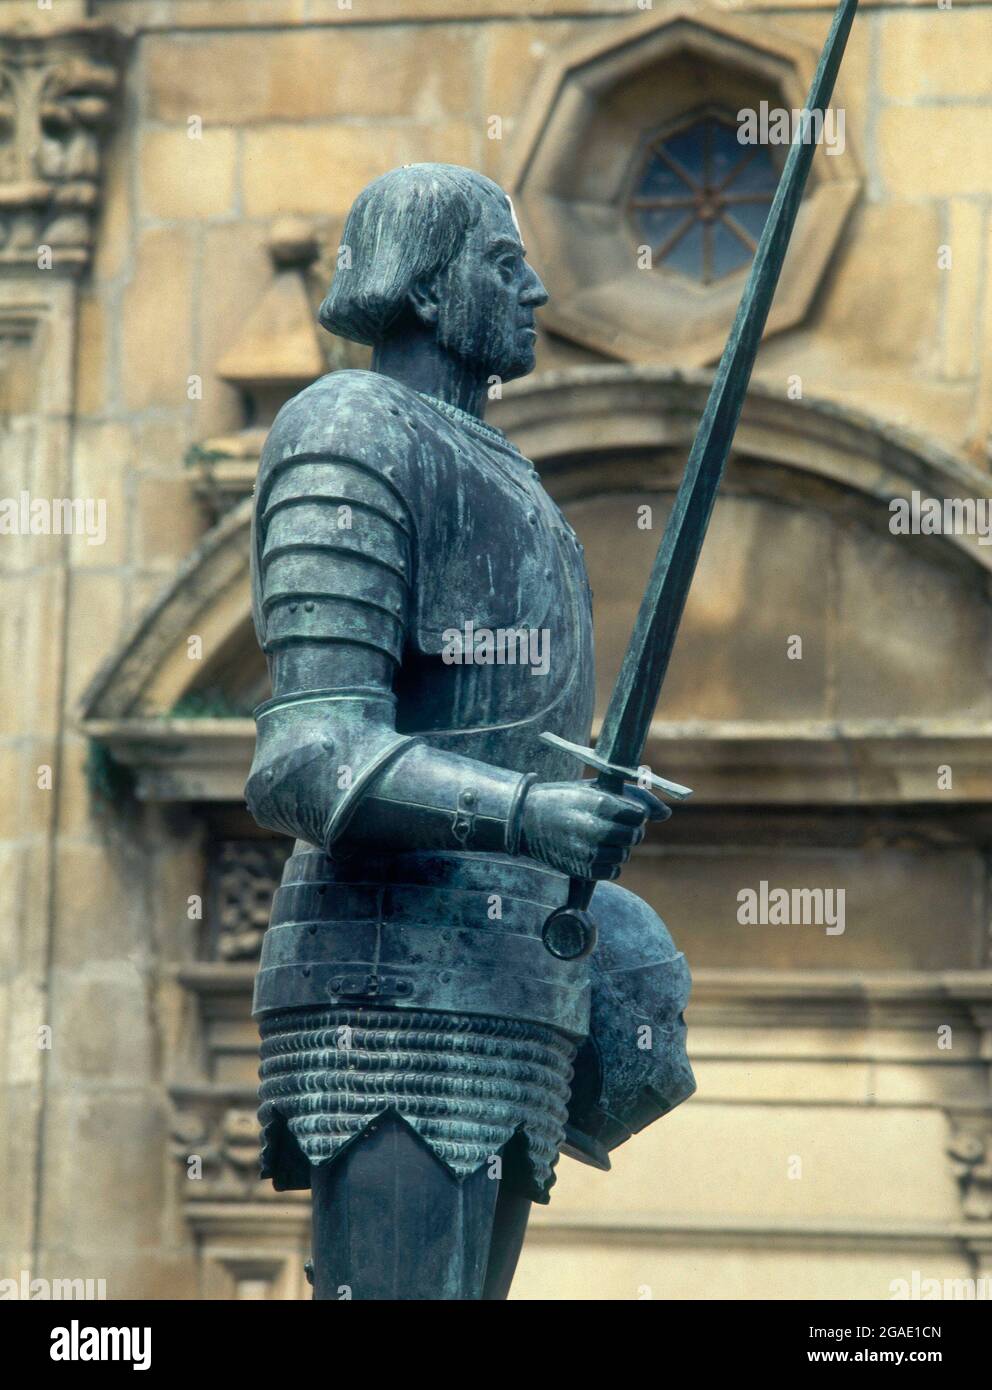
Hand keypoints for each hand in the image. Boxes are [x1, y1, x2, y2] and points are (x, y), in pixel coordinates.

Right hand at [519, 780, 669, 878]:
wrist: (527, 820)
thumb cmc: (568, 799)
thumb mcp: (596, 789)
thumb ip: (635, 797)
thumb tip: (666, 814)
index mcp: (599, 802)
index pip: (639, 814)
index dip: (635, 812)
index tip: (623, 810)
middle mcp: (594, 828)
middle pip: (635, 836)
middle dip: (629, 830)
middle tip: (611, 824)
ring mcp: (587, 851)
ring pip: (625, 855)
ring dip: (619, 847)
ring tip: (599, 837)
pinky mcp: (582, 870)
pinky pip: (614, 871)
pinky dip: (610, 863)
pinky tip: (594, 851)